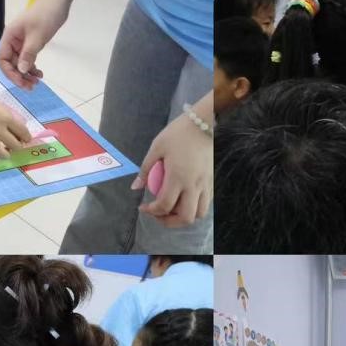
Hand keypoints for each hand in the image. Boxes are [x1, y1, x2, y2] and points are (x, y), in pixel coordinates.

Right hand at [0, 0, 68, 89]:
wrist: (57, 3)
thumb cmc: (45, 15)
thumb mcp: (37, 36)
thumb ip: (28, 54)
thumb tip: (21, 71)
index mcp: (9, 36)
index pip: (2, 58)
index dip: (9, 72)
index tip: (21, 82)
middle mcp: (12, 41)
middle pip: (10, 63)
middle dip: (19, 76)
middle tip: (31, 87)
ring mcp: (21, 43)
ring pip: (19, 63)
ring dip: (26, 74)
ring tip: (37, 83)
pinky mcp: (30, 44)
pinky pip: (27, 59)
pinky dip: (32, 68)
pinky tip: (39, 74)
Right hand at [0, 93, 31, 161]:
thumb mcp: (3, 108)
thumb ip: (13, 119)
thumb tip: (22, 135)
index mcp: (6, 118)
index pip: (23, 132)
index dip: (27, 138)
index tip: (26, 140)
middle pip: (15, 146)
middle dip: (17, 147)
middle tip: (14, 145)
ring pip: (2, 154)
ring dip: (6, 155)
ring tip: (5, 152)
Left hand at [134, 111, 212, 227]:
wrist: (202, 123)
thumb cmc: (178, 133)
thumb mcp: (156, 148)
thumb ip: (145, 169)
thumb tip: (135, 187)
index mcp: (178, 177)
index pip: (165, 205)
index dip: (152, 212)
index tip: (143, 207)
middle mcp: (193, 185)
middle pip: (185, 217)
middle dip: (169, 221)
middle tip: (158, 214)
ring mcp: (205, 185)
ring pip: (198, 214)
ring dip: (183, 217)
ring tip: (172, 209)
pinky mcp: (211, 181)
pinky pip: (205, 203)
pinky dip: (193, 207)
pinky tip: (183, 199)